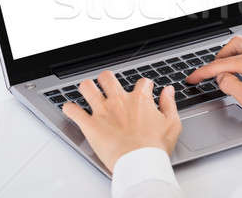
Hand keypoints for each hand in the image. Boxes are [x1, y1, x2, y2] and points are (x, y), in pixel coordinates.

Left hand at [62, 72, 181, 171]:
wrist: (139, 162)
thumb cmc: (155, 147)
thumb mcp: (172, 123)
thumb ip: (169, 104)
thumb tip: (168, 91)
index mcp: (139, 100)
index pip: (142, 82)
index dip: (144, 86)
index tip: (144, 90)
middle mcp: (119, 101)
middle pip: (108, 78)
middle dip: (107, 79)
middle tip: (108, 85)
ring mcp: (103, 111)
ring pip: (87, 88)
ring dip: (86, 88)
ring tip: (87, 90)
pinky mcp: (90, 125)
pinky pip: (73, 111)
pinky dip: (69, 109)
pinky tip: (70, 108)